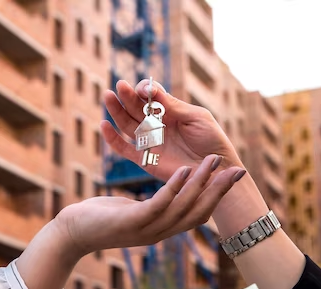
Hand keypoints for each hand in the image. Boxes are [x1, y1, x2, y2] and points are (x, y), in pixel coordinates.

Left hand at [56, 154, 245, 252]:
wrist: (72, 232)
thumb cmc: (102, 218)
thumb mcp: (135, 211)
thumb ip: (155, 205)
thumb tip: (170, 195)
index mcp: (162, 228)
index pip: (198, 215)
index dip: (218, 197)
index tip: (233, 176)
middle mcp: (159, 232)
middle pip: (197, 212)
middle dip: (219, 190)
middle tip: (237, 168)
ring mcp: (147, 230)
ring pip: (182, 206)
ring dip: (200, 183)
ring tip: (211, 162)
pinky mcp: (131, 223)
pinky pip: (158, 203)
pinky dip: (174, 187)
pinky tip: (183, 168)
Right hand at [102, 79, 241, 180]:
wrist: (216, 170)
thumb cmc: (212, 142)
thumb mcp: (196, 118)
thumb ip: (173, 106)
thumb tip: (150, 90)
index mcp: (171, 111)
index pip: (152, 96)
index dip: (145, 90)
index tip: (145, 90)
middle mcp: (158, 125)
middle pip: (136, 107)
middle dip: (127, 96)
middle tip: (119, 86)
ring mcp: (150, 141)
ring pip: (127, 124)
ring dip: (116, 110)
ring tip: (108, 96)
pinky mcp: (145, 159)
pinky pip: (124, 149)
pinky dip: (112, 138)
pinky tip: (104, 125)